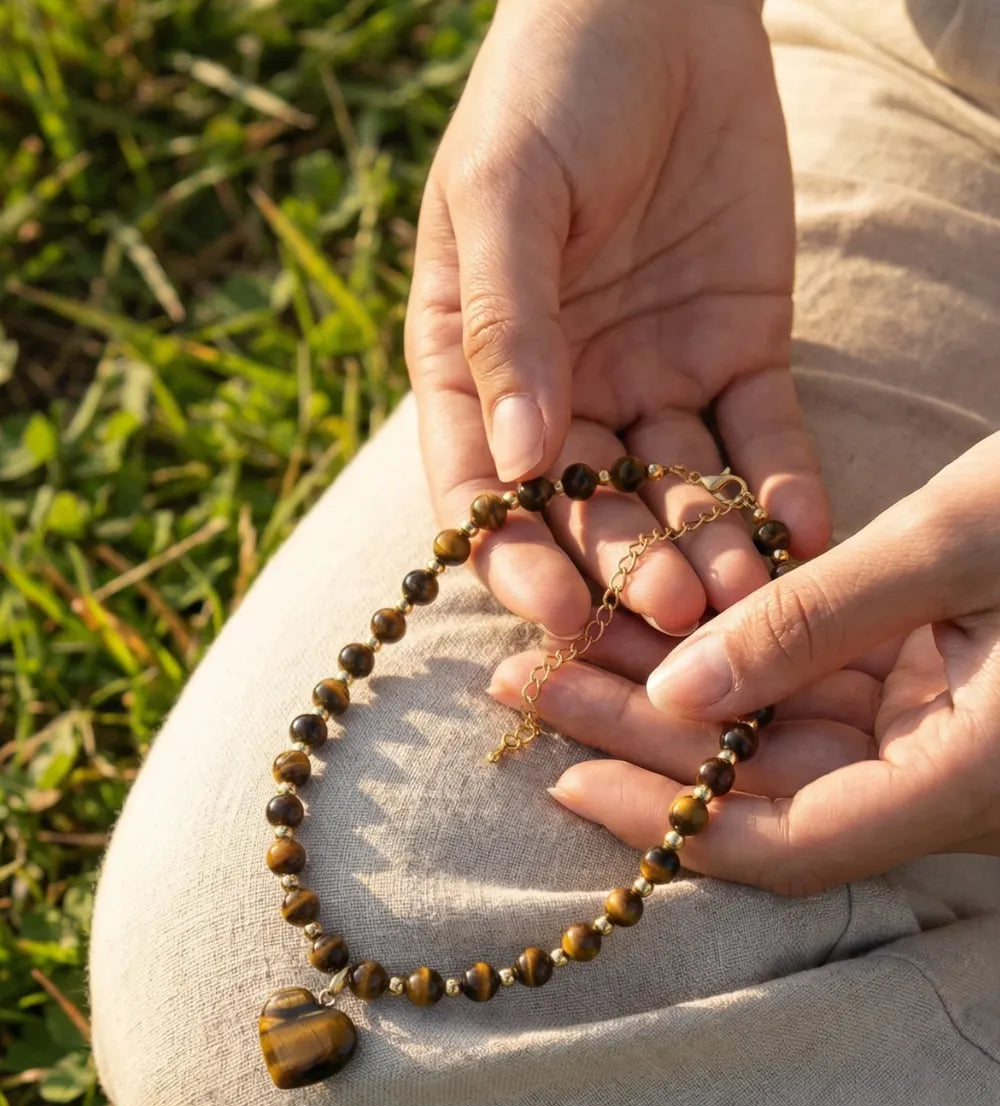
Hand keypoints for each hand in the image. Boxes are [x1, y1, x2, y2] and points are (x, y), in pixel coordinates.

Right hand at [405, 0, 828, 638]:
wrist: (658, 0)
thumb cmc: (547, 86)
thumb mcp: (505, 191)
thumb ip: (506, 322)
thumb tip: (511, 461)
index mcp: (473, 370)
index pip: (483, 492)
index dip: (516, 557)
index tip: (557, 608)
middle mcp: (560, 396)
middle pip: (586, 510)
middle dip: (624, 570)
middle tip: (670, 612)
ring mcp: (652, 380)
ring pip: (676, 492)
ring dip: (706, 548)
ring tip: (740, 594)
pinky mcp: (738, 355)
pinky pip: (760, 439)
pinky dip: (780, 490)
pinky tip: (803, 532)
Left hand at [489, 434, 999, 892]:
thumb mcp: (961, 541)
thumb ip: (816, 621)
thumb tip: (682, 695)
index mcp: (972, 780)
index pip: (790, 842)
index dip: (668, 822)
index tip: (561, 777)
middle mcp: (951, 780)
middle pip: (764, 790)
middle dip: (639, 739)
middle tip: (524, 686)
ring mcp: (943, 736)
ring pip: (781, 738)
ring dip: (675, 694)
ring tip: (562, 643)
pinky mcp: (937, 684)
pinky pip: (818, 691)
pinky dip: (739, 659)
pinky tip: (655, 620)